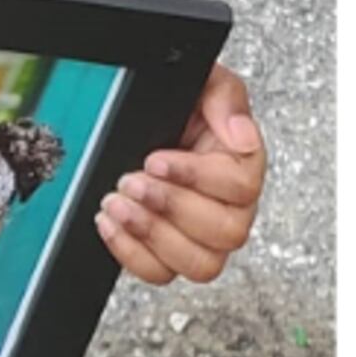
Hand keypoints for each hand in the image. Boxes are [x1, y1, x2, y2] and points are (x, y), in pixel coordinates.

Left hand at [99, 62, 263, 285]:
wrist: (148, 121)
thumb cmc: (184, 106)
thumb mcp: (206, 83)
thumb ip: (226, 97)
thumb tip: (241, 134)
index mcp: (244, 167)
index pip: (240, 187)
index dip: (195, 176)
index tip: (156, 159)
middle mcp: (232, 209)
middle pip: (225, 232)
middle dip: (170, 206)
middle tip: (132, 181)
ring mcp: (204, 238)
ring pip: (199, 262)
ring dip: (152, 234)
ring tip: (118, 204)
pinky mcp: (171, 255)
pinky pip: (161, 273)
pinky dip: (131, 253)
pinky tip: (111, 223)